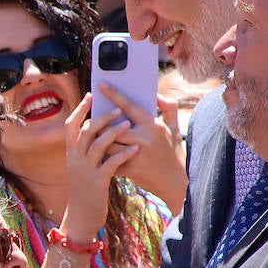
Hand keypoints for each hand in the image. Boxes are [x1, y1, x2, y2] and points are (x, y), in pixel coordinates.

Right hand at [60, 94, 137, 242]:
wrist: (81, 219)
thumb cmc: (86, 191)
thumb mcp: (81, 168)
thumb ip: (88, 151)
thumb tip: (100, 130)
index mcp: (70, 154)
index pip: (70, 125)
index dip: (80, 109)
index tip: (91, 95)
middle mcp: (74, 160)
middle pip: (85, 130)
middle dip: (101, 116)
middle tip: (117, 108)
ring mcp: (84, 171)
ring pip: (97, 145)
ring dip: (113, 131)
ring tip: (127, 123)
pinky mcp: (97, 183)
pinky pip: (110, 164)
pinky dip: (123, 154)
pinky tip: (135, 149)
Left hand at [95, 83, 184, 211]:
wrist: (177, 183)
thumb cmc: (175, 153)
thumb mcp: (175, 128)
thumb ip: (168, 108)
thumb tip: (157, 95)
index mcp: (152, 126)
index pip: (129, 106)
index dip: (114, 94)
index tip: (101, 84)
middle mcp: (143, 139)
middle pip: (112, 127)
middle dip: (99, 121)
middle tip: (90, 116)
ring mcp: (136, 156)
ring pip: (107, 144)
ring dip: (97, 139)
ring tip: (91, 134)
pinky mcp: (130, 170)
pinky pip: (109, 160)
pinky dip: (101, 156)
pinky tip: (96, 152)